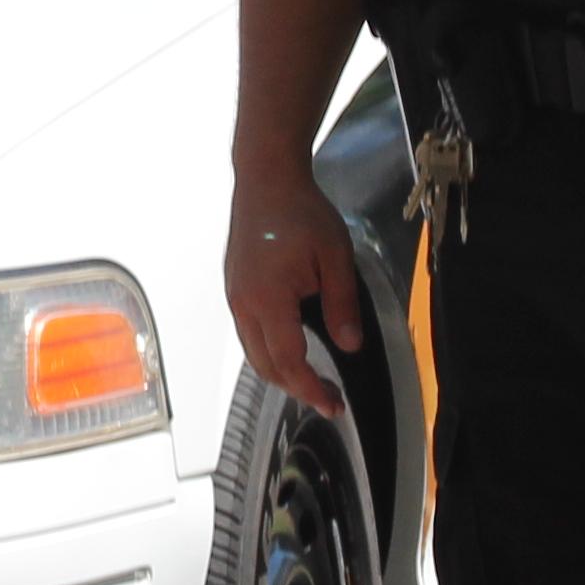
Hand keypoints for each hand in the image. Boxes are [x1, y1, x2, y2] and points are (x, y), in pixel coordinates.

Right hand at [225, 160, 368, 419]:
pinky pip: (248, 333)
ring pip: (252, 352)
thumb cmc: (302, 213)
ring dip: (280, 372)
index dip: (311, 388)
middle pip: (265, 365)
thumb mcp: (335, 257)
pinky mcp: (234, 288)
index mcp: (269, 300)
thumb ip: (342, 304)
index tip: (334, 405)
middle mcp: (244, 305)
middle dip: (296, 388)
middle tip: (328, 399)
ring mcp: (234, 297)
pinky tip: (289, 349)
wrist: (265, 179)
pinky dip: (268, 352)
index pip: (289, 360)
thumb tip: (350, 346)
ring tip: (311, 380)